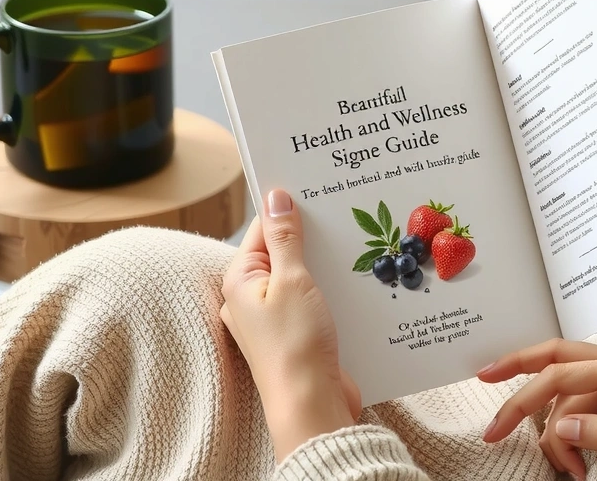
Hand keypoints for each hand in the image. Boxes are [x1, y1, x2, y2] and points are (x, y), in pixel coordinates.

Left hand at [221, 189, 361, 462]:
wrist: (312, 404)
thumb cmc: (296, 344)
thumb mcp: (292, 281)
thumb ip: (285, 238)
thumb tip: (277, 197)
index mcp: (240, 280)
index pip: (263, 229)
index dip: (290, 210)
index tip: (319, 192)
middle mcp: (251, 298)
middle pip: (283, 251)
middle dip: (311, 236)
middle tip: (343, 215)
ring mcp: (274, 318)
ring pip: (301, 275)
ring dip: (324, 264)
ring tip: (356, 246)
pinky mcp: (297, 334)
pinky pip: (313, 299)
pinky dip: (330, 288)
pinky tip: (355, 281)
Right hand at [478, 339, 596, 473]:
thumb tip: (563, 427)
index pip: (560, 375)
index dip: (523, 399)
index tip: (498, 424)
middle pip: (553, 356)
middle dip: (517, 372)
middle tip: (487, 389)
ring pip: (566, 393)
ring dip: (558, 432)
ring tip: (573, 470)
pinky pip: (581, 403)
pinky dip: (572, 431)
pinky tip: (577, 459)